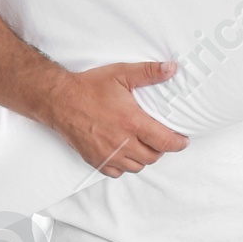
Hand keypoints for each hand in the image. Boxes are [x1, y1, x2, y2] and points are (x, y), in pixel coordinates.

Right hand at [43, 59, 190, 177]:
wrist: (59, 100)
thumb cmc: (89, 87)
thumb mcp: (121, 74)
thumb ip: (149, 73)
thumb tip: (171, 68)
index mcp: (132, 122)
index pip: (165, 142)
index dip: (178, 143)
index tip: (182, 140)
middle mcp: (122, 143)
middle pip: (153, 157)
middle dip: (161, 149)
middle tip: (159, 138)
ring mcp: (108, 154)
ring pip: (137, 167)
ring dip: (143, 157)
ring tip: (142, 144)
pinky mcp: (95, 160)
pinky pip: (117, 172)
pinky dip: (124, 165)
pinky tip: (123, 152)